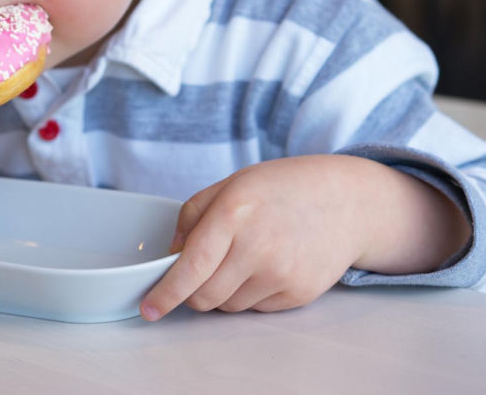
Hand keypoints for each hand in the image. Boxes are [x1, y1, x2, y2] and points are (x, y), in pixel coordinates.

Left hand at [141, 155, 376, 318]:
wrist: (345, 202)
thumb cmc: (281, 188)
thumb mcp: (230, 185)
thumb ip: (192, 217)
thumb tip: (171, 257)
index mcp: (234, 214)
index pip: (191, 266)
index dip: (166, 292)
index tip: (149, 308)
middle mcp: (259, 248)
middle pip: (205, 296)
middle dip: (190, 293)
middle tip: (196, 274)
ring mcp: (282, 275)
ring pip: (228, 306)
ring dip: (221, 292)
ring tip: (242, 257)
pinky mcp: (299, 295)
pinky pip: (256, 309)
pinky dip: (249, 295)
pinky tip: (265, 266)